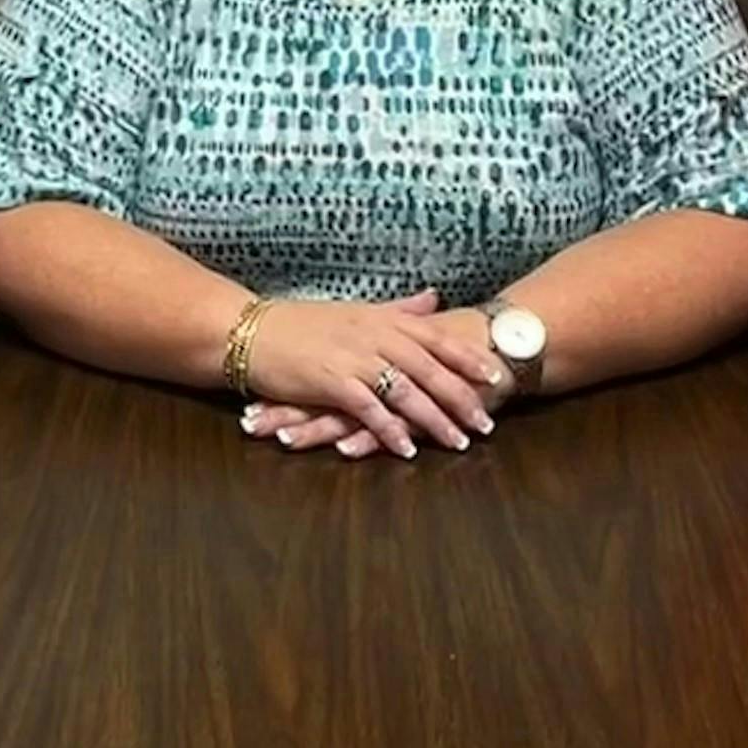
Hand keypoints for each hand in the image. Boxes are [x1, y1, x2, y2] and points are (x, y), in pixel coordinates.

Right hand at [241, 292, 506, 456]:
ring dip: (434, 418)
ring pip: (405, 390)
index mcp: (382, 318)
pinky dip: (389, 429)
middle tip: (487, 421)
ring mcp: (352, 357)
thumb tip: (432, 298)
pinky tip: (406, 448)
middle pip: (428, 367)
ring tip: (458, 442)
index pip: (436, 336)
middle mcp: (374, 335)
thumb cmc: (303, 322)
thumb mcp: (357, 311)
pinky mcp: (330, 381)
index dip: (467, 357)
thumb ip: (398, 310)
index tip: (495, 375)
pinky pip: (368, 408)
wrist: (252, 331)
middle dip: (461, 396)